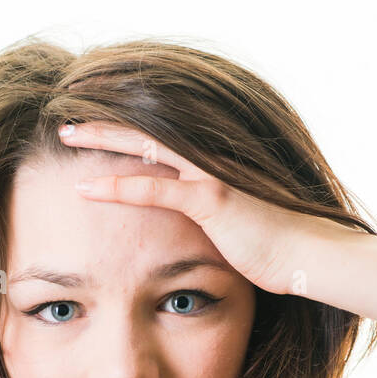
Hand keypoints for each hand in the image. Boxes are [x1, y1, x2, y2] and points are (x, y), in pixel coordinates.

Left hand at [58, 120, 355, 297]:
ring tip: (66, 134)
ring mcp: (211, 176)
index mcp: (213, 166)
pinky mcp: (212, 199)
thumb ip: (211, 223)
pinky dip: (118, 187)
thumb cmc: (278, 248)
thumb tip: (199, 236)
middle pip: (146, 131)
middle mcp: (210, 162)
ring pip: (145, 146)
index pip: (160, 141)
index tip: (94, 133)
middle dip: (103, 125)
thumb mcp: (237, 230)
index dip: (125, 134)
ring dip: (102, 139)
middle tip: (66, 122)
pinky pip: (155, 190)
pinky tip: (88, 188)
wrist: (311, 255)